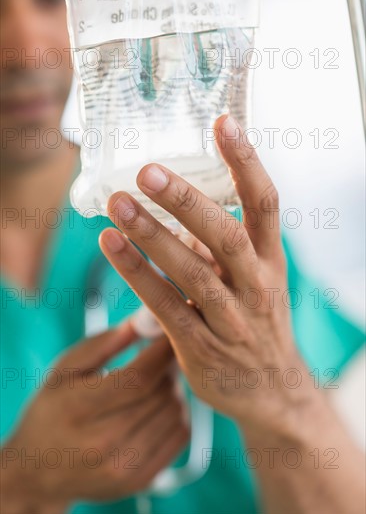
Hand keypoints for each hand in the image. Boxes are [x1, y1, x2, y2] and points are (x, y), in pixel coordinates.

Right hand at [1, 324, 188, 513]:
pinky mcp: (141, 480)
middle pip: (160, 393)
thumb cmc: (53, 408)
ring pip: (174, 412)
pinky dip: (178, 411)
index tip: (171, 330)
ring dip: (173, 387)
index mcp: (78, 410)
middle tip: (164, 350)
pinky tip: (160, 403)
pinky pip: (180, 434)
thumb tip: (146, 320)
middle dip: (168, 365)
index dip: (162, 350)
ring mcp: (124, 468)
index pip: (138, 377)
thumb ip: (104, 342)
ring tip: (158, 377)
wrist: (39, 471)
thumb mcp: (65, 369)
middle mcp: (103, 444)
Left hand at [99, 115, 315, 436]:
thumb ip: (224, 245)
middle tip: (147, 171)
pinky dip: (137, 274)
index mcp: (270, 260)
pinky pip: (165, 305)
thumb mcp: (256, 279)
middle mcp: (255, 285)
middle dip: (185, 201)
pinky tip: (112, 246)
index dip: (247, 162)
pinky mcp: (201, 346)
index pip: (265, 203)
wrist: (272, 390)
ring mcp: (230, 318)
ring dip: (152, 235)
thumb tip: (183, 205)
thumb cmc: (257, 322)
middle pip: (224, 235)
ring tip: (118, 203)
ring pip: (191, 272)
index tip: (224, 122)